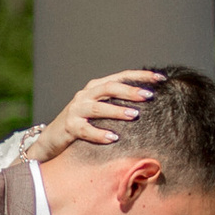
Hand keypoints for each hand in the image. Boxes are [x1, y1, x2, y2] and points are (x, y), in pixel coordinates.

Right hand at [28, 70, 161, 162]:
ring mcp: (76, 110)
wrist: (52, 139)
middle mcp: (85, 95)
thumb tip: (150, 103)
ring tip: (135, 115)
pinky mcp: (69, 127)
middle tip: (149, 96)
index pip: (121, 76)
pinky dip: (100, 133)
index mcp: (96, 87)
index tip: (161, 78)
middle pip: (109, 88)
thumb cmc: (84, 124)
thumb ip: (119, 104)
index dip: (141, 76)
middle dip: (130, 91)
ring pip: (98, 107)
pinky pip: (85, 130)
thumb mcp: (101, 110)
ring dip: (117, 111)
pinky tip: (114, 138)